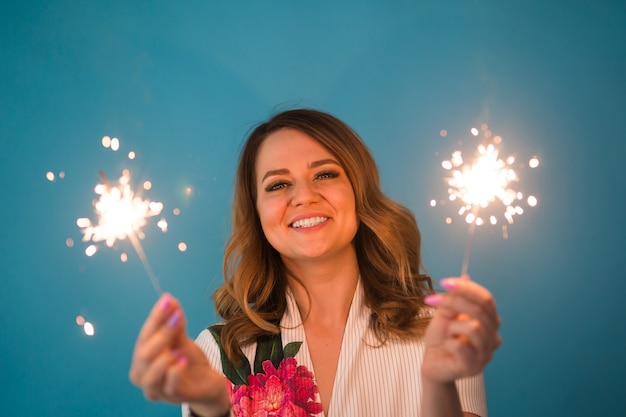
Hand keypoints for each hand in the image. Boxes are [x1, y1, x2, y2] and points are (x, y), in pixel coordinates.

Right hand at [129, 294, 229, 413]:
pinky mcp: (173, 397)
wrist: (207, 381)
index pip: (144, 336)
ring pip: (151, 374)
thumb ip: (174, 322)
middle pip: (144, 354)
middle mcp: (142, 375)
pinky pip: (169, 386)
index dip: (155, 318)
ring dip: (164, 357)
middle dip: (161, 334)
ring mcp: (157, 389)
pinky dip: (175, 371)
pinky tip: (183, 360)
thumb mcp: (180, 338)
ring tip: (178, 347)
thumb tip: (168, 299)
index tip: (167, 301)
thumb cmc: (187, 360)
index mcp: (140, 359)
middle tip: (177, 319)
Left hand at [422, 275, 501, 382]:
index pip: (486, 299)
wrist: (431, 363)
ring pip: (474, 327)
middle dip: (453, 301)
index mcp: (489, 322)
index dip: (466, 288)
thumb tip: (465, 276)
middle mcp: (493, 337)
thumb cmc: (441, 338)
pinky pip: (461, 347)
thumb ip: (455, 299)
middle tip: (431, 300)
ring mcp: (486, 354)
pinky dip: (449, 342)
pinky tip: (447, 346)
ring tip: (447, 332)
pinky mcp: (474, 367)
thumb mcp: (446, 314)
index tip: (444, 282)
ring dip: (453, 325)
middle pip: (480, 310)